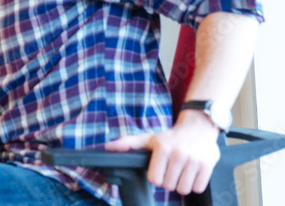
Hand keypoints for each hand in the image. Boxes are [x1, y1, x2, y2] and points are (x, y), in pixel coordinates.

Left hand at [105, 112, 220, 194]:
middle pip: (169, 186)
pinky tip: (192, 173)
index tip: (159, 170)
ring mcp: (194, 160)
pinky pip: (198, 188)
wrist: (198, 128)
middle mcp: (179, 153)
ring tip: (181, 172)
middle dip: (168, 181)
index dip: (156, 178)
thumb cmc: (170, 137)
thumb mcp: (149, 138)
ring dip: (181, 184)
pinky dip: (194, 184)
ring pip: (183, 189)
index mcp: (162, 147)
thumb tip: (108, 148)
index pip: (154, 179)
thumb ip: (128, 143)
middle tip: (171, 170)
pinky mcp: (207, 165)